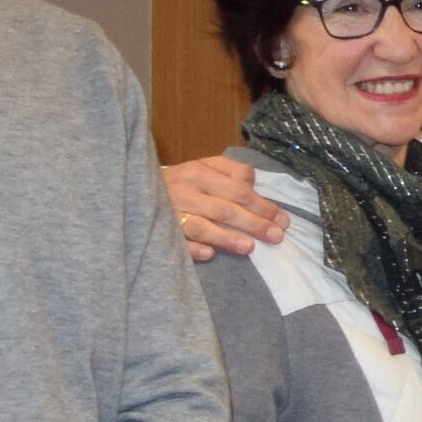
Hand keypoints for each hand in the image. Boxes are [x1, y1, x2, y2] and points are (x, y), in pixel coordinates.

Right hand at [164, 154, 282, 262]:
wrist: (137, 187)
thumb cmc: (184, 181)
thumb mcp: (207, 166)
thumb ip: (232, 172)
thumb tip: (254, 185)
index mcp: (199, 172)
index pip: (238, 190)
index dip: (263, 206)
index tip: (283, 220)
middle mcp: (185, 191)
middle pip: (224, 209)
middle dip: (253, 223)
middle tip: (276, 237)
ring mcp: (170, 212)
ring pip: (200, 226)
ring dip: (225, 237)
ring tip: (249, 248)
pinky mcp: (159, 230)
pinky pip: (177, 241)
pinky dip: (193, 248)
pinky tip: (209, 254)